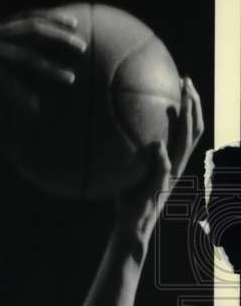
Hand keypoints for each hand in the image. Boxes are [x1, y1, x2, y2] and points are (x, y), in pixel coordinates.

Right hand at [0, 9, 87, 110]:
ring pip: (24, 57)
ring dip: (50, 68)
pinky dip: (21, 95)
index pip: (28, 17)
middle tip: (82, 46)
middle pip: (32, 30)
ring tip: (70, 78)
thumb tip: (14, 58)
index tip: (74, 23)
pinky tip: (35, 106)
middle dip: (59, 37)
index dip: (52, 18)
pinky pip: (4, 83)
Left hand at [114, 77, 203, 245]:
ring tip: (181, 102)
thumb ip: (130, 148)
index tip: (184, 82)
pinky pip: (163, 170)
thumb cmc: (127, 194)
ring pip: (185, 145)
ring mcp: (169, 175)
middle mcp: (176, 163)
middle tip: (186, 81)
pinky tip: (157, 144)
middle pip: (193, 129)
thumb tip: (111, 124)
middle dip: (193, 103)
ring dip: (185, 122)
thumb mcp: (129, 167)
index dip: (191, 104)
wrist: (132, 223)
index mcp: (172, 157)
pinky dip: (162, 157)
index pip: (189, 126)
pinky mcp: (158, 187)